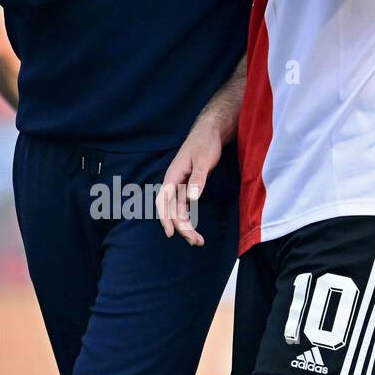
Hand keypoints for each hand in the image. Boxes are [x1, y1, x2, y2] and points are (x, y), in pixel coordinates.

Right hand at [156, 117, 223, 246]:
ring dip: (186, 226)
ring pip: (179, 211)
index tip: (171, 233)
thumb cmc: (205, 143)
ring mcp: (181, 186)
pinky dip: (189, 218)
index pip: (164, 201)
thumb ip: (198, 179)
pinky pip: (185, 207)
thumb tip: (191, 199)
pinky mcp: (189, 187)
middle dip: (182, 227)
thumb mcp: (203, 160)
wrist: (210, 133)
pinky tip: (194, 229)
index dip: (166, 218)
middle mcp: (174, 183)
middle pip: (172, 210)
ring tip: (198, 241)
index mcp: (173, 176)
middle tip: (195, 241)